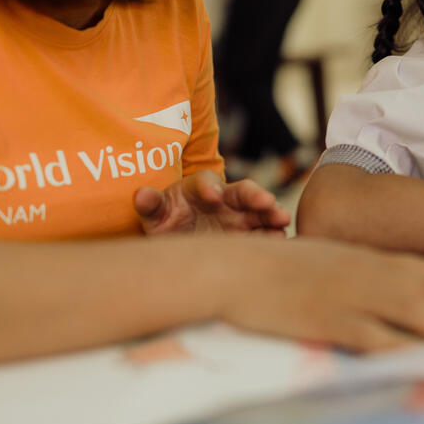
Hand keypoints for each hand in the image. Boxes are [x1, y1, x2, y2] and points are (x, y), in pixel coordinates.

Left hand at [134, 170, 290, 234]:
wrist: (179, 241)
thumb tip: (140, 194)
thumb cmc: (167, 221)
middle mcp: (226, 199)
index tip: (213, 197)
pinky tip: (281, 241)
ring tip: (282, 221)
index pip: (207, 183)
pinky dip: (274, 235)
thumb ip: (151, 204)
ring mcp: (240, 217)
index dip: (210, 187)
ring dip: (273, 214)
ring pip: (261, 211)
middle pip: (244, 192)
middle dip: (257, 196)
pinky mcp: (249, 235)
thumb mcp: (156, 214)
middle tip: (268, 203)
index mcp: (200, 188)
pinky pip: (265, 232)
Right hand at [217, 237, 423, 351]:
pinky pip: (376, 336)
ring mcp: (351, 295)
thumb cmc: (278, 268)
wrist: (233, 267)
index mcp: (370, 257)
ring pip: (415, 312)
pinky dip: (407, 349)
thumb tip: (396, 291)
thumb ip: (364, 274)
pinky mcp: (329, 320)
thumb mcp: (330, 262)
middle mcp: (369, 272)